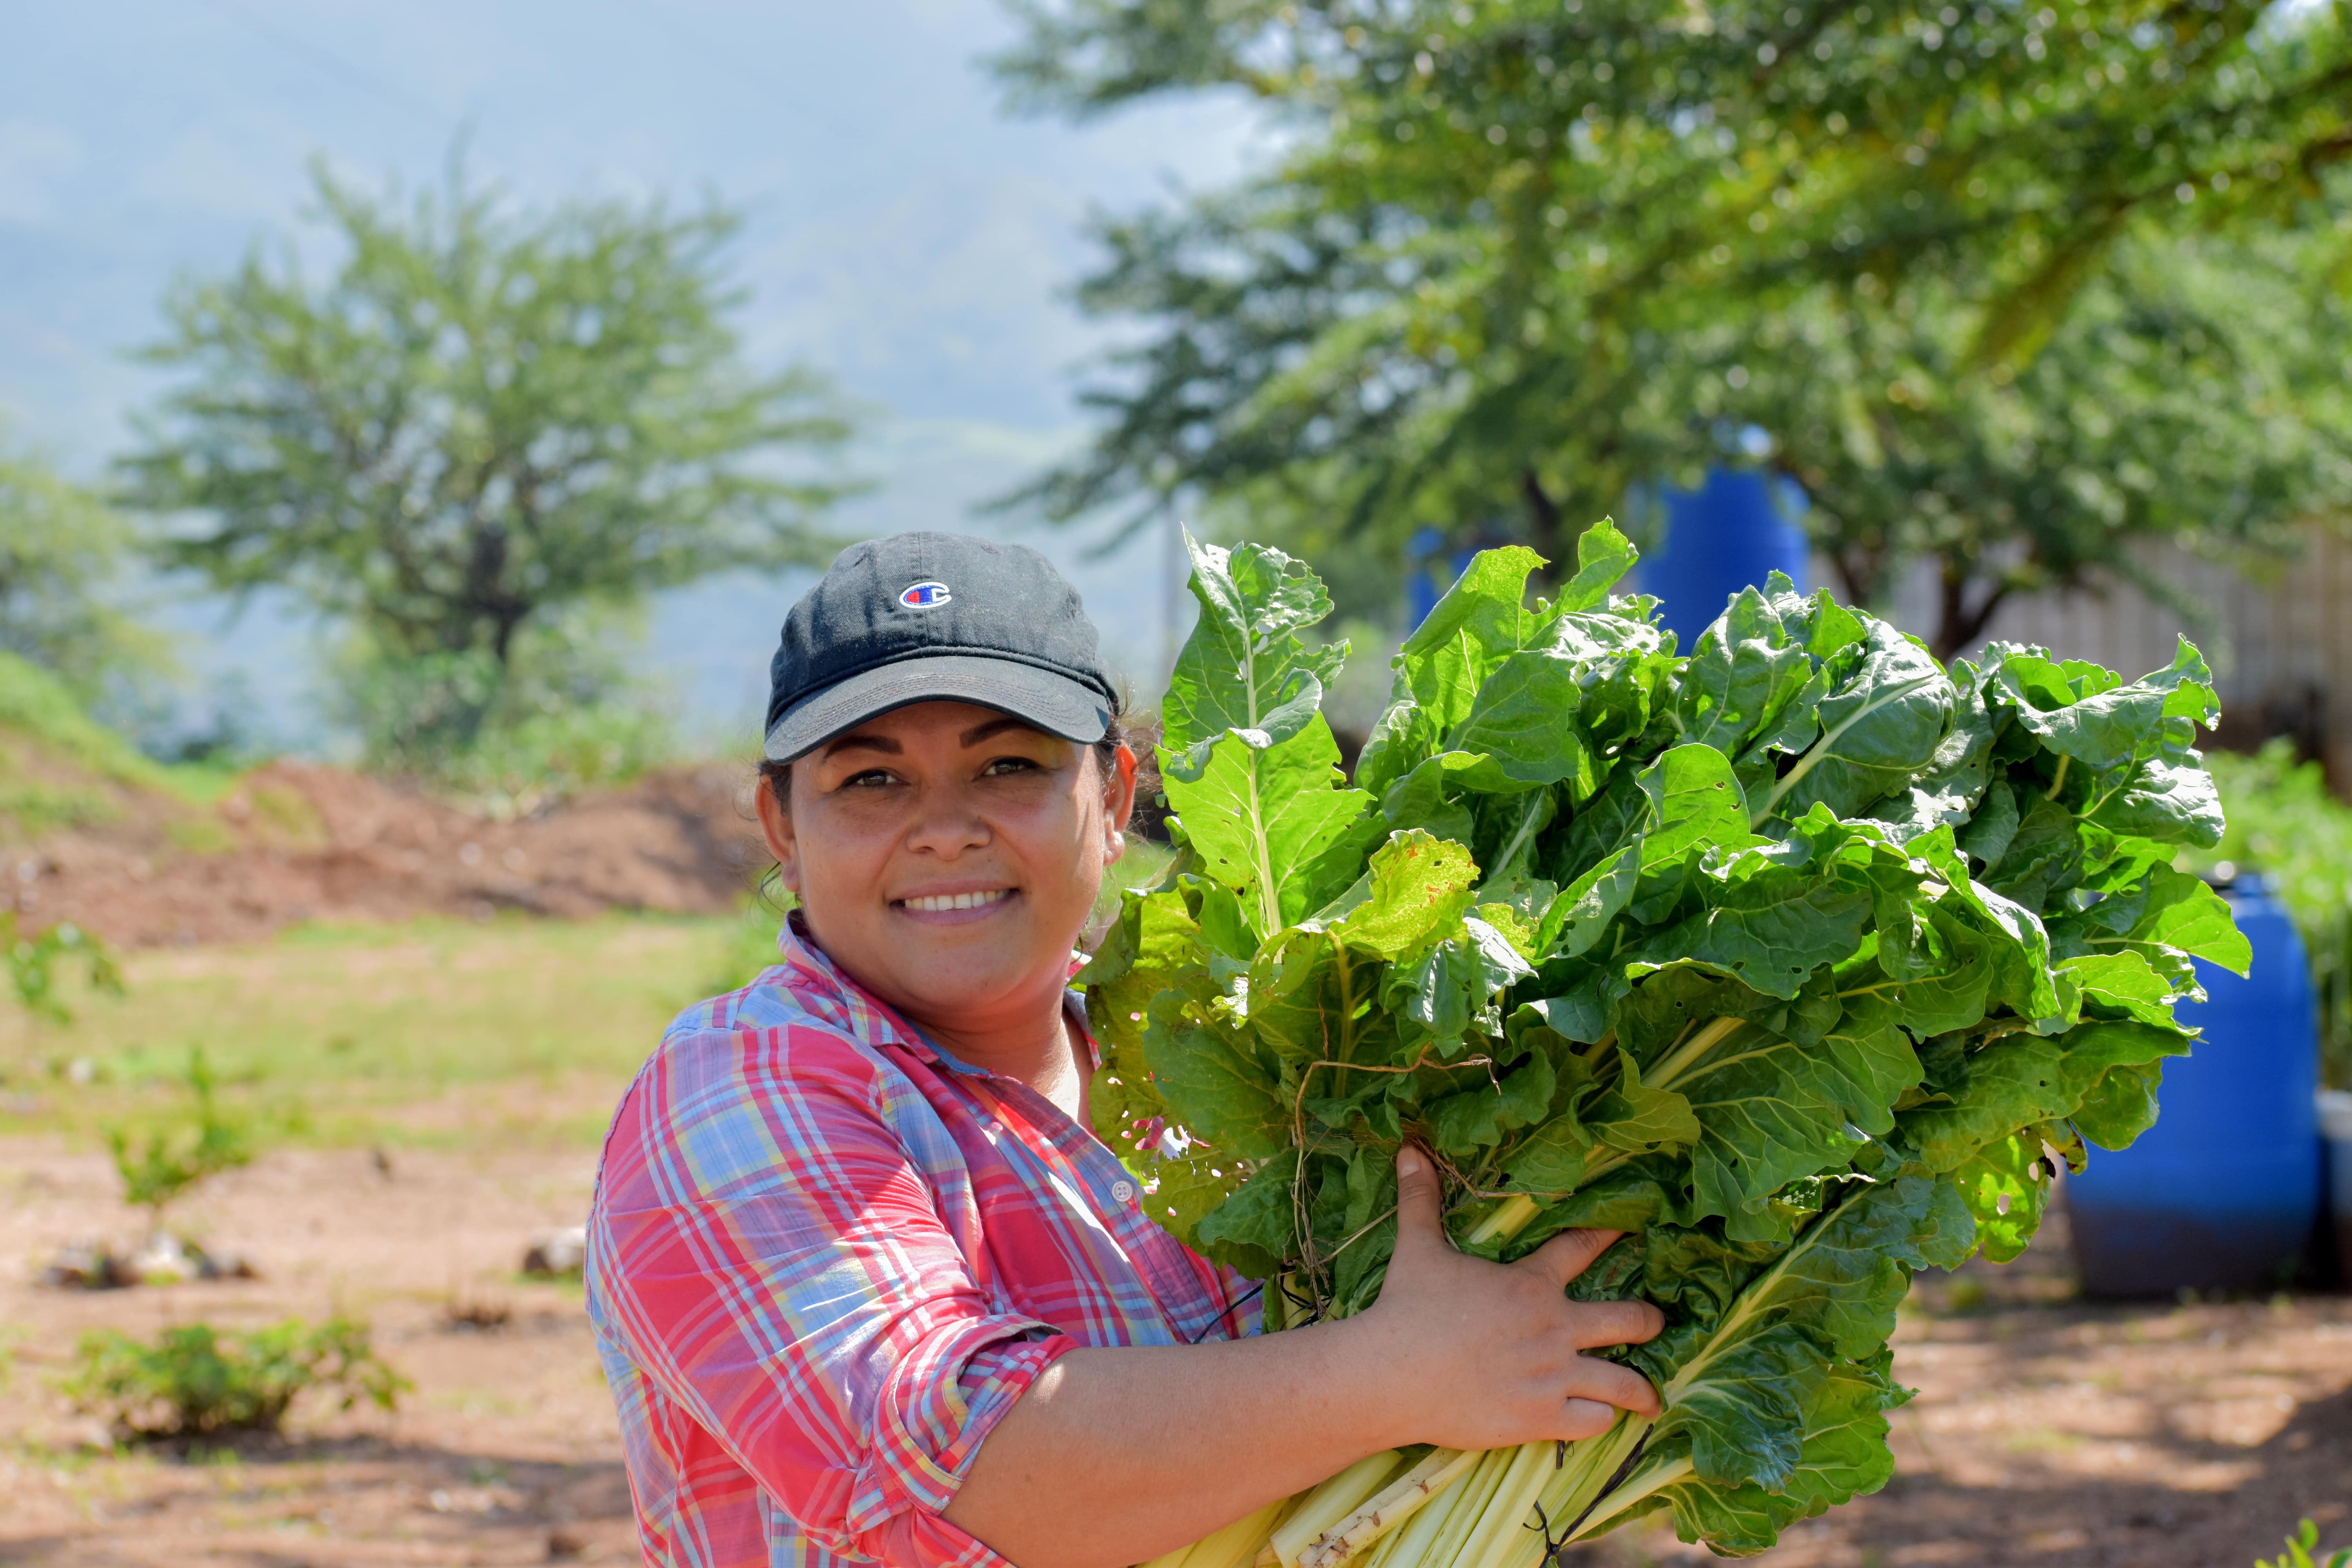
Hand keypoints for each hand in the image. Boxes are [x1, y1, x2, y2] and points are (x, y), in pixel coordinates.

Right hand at [1352, 1144, 1663, 1450]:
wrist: (1391, 1374)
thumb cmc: (1406, 1308)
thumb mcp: (1417, 1248)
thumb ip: (1421, 1200)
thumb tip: (1410, 1150)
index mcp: (1531, 1285)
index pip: (1583, 1247)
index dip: (1611, 1232)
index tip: (1632, 1227)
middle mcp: (1554, 1329)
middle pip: (1627, 1320)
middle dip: (1649, 1321)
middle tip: (1658, 1323)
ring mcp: (1552, 1377)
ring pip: (1622, 1383)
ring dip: (1640, 1389)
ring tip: (1651, 1398)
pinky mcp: (1540, 1418)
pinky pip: (1594, 1421)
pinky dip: (1602, 1419)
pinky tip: (1605, 1419)